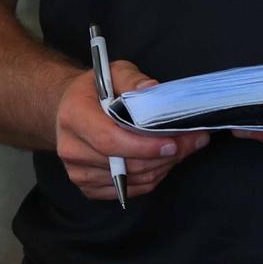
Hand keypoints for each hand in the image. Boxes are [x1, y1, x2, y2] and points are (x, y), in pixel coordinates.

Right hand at [53, 57, 205, 201]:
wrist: (67, 111)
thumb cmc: (94, 90)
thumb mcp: (111, 72)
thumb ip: (131, 79)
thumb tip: (152, 89)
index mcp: (74, 117)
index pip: (110, 140)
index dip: (144, 146)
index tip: (173, 142)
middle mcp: (72, 149)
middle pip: (126, 163)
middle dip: (165, 155)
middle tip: (195, 141)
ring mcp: (79, 172)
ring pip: (133, 179)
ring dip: (163, 166)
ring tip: (184, 148)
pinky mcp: (89, 188)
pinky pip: (129, 190)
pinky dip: (152, 177)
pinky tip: (164, 161)